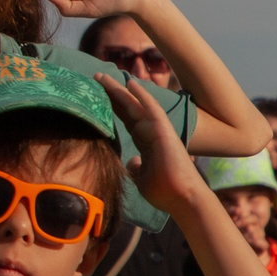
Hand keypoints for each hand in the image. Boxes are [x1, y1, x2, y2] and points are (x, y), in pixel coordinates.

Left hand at [101, 75, 201, 220]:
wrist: (181, 199)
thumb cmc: (164, 192)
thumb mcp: (141, 178)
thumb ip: (136, 168)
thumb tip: (131, 162)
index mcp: (144, 143)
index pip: (124, 120)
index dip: (110, 107)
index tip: (95, 96)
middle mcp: (150, 133)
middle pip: (126, 109)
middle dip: (110, 94)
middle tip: (95, 77)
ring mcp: (157, 130)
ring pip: (135, 105)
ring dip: (119, 90)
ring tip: (102, 76)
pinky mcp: (164, 131)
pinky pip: (152, 109)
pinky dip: (142, 95)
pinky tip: (130, 83)